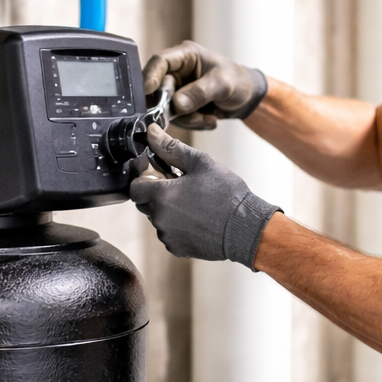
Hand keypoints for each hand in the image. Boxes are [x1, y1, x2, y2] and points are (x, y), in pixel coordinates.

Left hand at [129, 124, 279, 267]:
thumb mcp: (201, 163)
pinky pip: (169, 234)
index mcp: (162, 195)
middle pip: (145, 203)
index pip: (134, 188)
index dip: (145, 180)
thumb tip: (151, 133)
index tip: (162, 176)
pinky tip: (197, 219)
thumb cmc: (227, 194)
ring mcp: (167, 236)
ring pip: (158, 219)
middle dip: (157, 194)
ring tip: (194, 204)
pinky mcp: (177, 249)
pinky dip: (177, 227)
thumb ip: (171, 148)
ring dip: (168, 211)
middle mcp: (159, 218)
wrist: (246, 228)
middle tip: (181, 187)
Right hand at [141, 40, 268, 129]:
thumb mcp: (222, 84)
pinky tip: (209, 120)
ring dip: (187, 119)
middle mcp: (177, 72)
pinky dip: (192, 124)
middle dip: (173, 108)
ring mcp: (177, 90)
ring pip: (167, 109)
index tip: (146, 91)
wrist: (247, 98)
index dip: (150, 75)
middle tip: (188, 114)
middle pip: (159, 90)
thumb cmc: (238, 81)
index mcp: (185, 56)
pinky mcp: (180, 106)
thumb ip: (200, 93)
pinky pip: (177, 119)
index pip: (160, 61)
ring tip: (208, 118)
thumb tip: (176, 104)